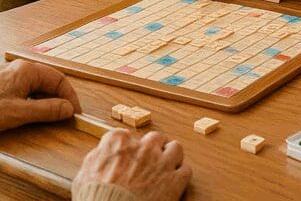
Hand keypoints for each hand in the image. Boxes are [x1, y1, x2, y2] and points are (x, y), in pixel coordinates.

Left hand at [0, 59, 80, 131]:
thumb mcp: (18, 112)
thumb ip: (45, 110)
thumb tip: (68, 109)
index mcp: (27, 70)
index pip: (60, 80)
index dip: (70, 97)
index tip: (74, 112)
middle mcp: (20, 71)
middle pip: (49, 84)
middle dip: (59, 100)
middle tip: (64, 117)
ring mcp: (11, 79)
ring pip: (37, 90)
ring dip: (45, 104)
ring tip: (49, 118)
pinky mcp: (4, 89)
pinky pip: (26, 94)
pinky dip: (33, 105)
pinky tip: (31, 116)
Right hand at [73, 129, 190, 200]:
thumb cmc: (94, 199)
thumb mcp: (84, 176)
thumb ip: (97, 159)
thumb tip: (101, 155)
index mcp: (118, 142)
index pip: (126, 136)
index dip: (128, 148)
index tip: (128, 156)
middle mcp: (143, 147)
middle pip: (154, 138)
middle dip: (152, 150)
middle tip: (148, 164)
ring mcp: (161, 161)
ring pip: (175, 148)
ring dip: (171, 158)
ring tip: (164, 170)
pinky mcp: (175, 179)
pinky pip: (185, 170)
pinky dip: (180, 176)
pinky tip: (173, 183)